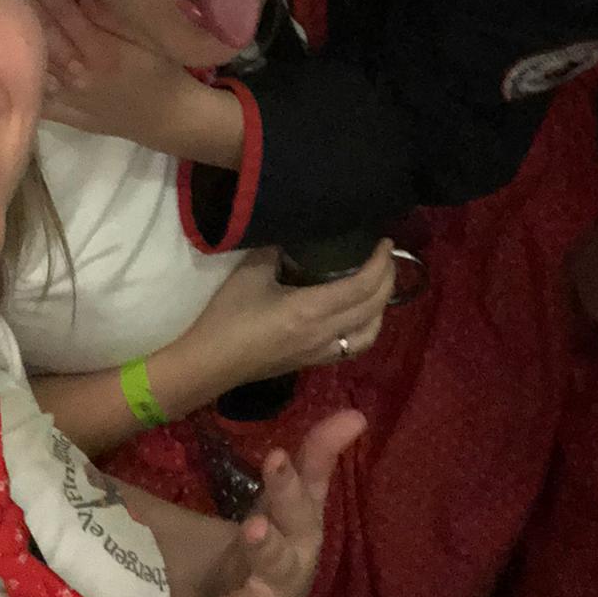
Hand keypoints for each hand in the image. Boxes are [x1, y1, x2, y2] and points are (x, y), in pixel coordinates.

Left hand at [11, 0, 195, 142]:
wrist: (169, 120)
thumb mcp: (151, 37)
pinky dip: (9, 60)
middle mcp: (76, 71)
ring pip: (29, 48)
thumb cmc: (164, 69)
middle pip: (40, 21)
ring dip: (11, 15)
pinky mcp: (56, 110)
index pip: (63, 3)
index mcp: (102, 50)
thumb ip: (114, 11)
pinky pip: (28, 84)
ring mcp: (62, 94)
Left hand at [164, 409, 364, 596]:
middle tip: (254, 529)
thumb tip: (354, 413)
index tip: (275, 457)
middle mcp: (283, 576)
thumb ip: (319, 454)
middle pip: (276, 558)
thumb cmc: (288, 539)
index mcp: (299, 534)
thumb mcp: (301, 494)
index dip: (288, 483)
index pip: (298, 504)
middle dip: (268, 545)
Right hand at [180, 241, 396, 388]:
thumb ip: (276, 249)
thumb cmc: (227, 318)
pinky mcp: (313, 362)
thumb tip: (295, 232)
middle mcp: (324, 333)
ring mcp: (321, 351)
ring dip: (382, 308)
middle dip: (388, 279)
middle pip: (373, 308)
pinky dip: (366, 328)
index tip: (385, 242)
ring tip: (379, 286)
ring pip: (369, 333)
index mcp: (311, 310)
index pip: (362, 286)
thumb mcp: (250, 273)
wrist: (209, 363)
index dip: (380, 263)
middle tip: (386, 256)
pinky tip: (359, 316)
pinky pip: (353, 347)